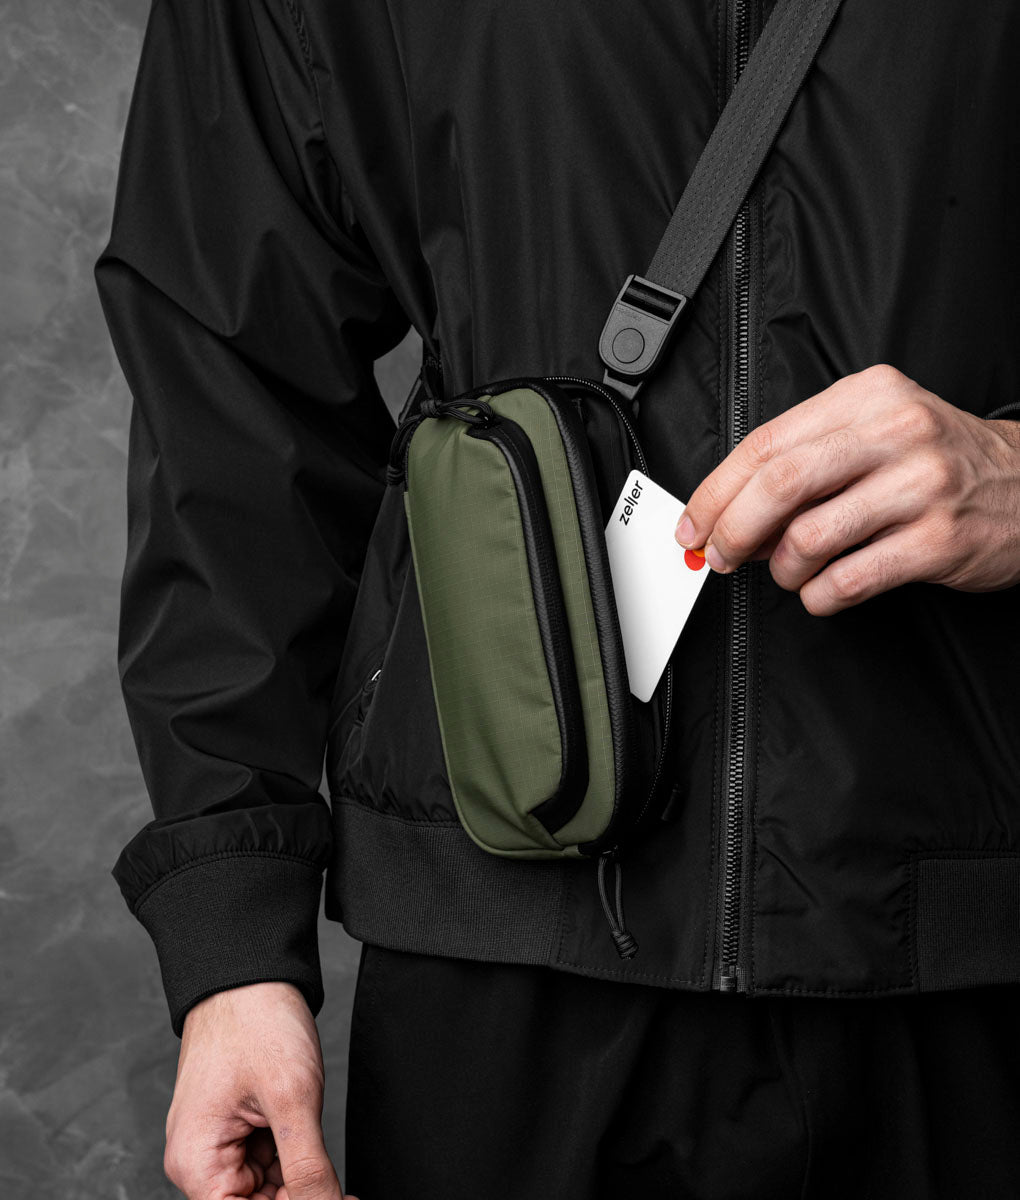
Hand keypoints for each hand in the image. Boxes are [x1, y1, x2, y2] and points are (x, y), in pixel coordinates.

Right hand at [164, 982, 357, 1199]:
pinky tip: (318, 1150)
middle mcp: (200, 1160)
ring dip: (302, 1181)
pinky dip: (296, 1162)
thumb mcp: (292, 1099)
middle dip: (301, 1196)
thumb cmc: (257, 1022)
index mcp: (197, 1163)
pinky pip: (269, 1163)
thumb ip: (307, 1168)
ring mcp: (220, 1143)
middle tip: (346, 1192)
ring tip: (330, 1161)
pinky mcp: (239, 1128)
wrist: (251, 973)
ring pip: (267, 1190)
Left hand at [674, 364, 1019, 614]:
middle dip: (732, 530)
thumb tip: (727, 510)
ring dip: (781, 569)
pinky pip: (849, 579)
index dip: (715, 492)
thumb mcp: (875, 430)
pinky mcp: (938, 541)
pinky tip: (822, 591)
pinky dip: (819, 596)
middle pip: (778, 485)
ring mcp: (920, 486)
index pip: (764, 444)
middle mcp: (895, 432)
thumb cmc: (939, 461)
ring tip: (790, 571)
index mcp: (866, 397)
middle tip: (720, 556)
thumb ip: (805, 459)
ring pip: (808, 537)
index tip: (692, 524)